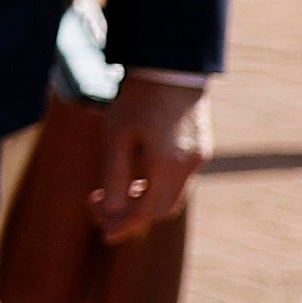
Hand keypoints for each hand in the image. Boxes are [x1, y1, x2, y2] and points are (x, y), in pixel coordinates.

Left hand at [88, 74, 211, 239]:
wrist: (172, 67)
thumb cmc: (138, 99)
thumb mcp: (115, 136)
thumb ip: (114, 175)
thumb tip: (112, 210)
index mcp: (169, 164)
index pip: (148, 211)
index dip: (126, 226)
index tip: (104, 235)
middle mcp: (190, 165)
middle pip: (162, 209)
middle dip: (131, 217)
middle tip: (99, 211)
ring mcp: (200, 157)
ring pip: (172, 196)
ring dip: (143, 202)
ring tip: (112, 194)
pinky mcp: (202, 149)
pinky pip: (179, 180)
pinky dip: (156, 188)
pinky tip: (135, 178)